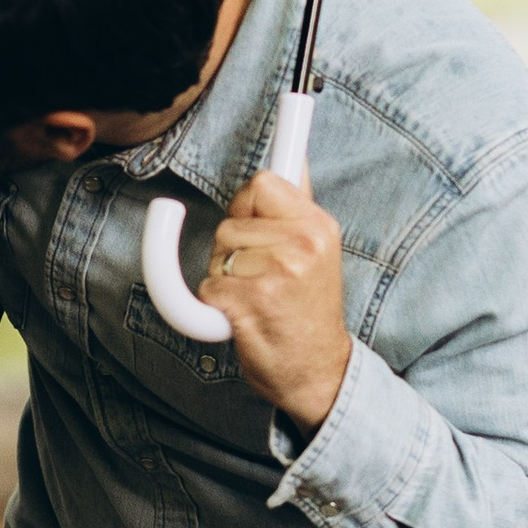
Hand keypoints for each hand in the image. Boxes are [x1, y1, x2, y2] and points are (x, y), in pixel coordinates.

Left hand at [202, 169, 351, 432]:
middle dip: (231, 247)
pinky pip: (208, 286)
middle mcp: (303, 244)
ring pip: (217, 253)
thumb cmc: (306, 312)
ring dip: (224, 277)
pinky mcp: (252, 301)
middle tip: (261, 277)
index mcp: (318, 226)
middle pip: (229, 221)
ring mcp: (278, 273)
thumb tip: (295, 156)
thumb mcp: (318, 252)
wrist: (317, 372)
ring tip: (257, 298)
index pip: (262, 182)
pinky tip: (246, 318)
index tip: (248, 195)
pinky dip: (216, 305)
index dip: (246, 204)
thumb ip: (298, 207)